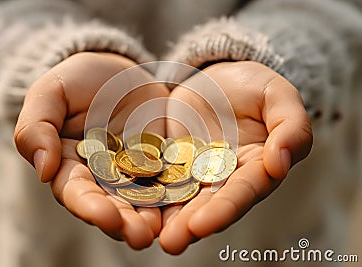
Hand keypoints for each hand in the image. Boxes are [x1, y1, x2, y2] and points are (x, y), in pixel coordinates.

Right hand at [14, 52, 168, 248]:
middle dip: (124, 223)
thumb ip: (36, 128)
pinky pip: (170, 181)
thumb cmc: (79, 80)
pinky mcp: (162, 163)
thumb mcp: (50, 94)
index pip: (76, 192)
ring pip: (142, 201)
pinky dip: (176, 195)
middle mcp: (103, 177)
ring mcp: (135, 173)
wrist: (121, 71)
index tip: (105, 216)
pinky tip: (186, 206)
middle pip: (111, 205)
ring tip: (162, 230)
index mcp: (71, 166)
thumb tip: (43, 171)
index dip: (89, 206)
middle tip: (139, 237)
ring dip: (151, 218)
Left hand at [158, 61, 312, 253]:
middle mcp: (224, 178)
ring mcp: (194, 173)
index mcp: (255, 168)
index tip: (204, 224)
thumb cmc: (254, 86)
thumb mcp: (278, 97)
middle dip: (190, 224)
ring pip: (181, 198)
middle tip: (172, 243)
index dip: (225, 208)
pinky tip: (130, 207)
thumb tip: (280, 163)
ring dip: (166, 218)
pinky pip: (156, 178)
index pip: (243, 191)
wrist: (216, 79)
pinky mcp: (170, 163)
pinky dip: (145, 192)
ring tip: (148, 235)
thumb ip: (291, 127)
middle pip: (208, 204)